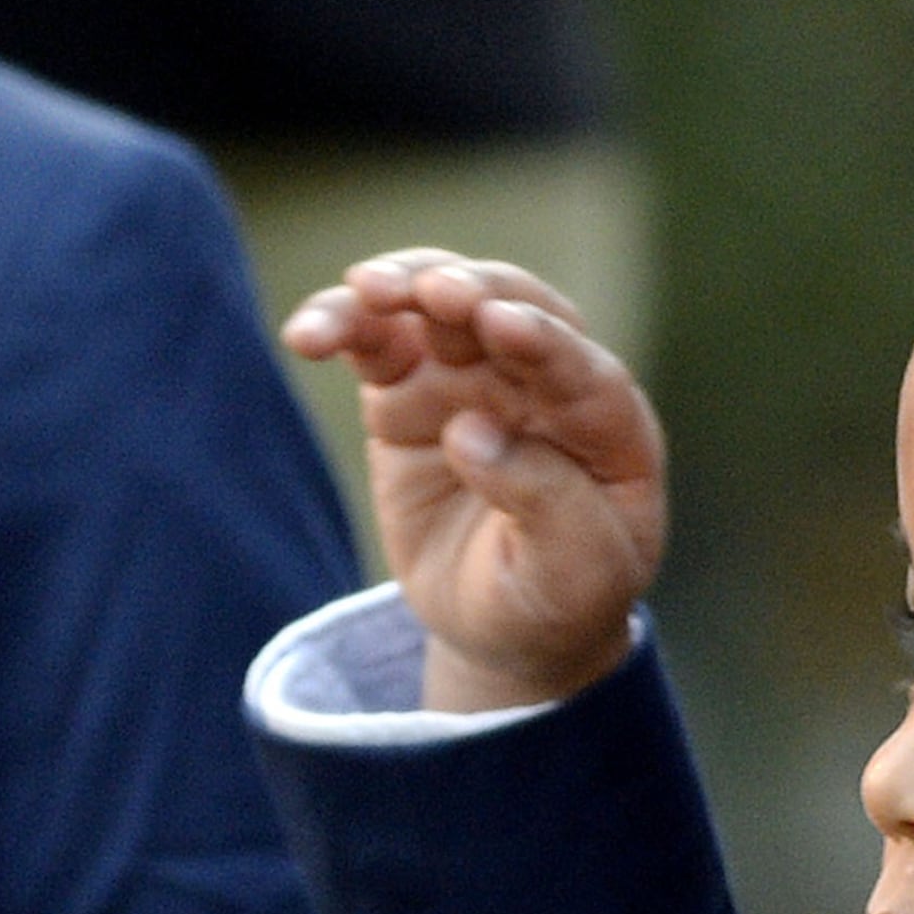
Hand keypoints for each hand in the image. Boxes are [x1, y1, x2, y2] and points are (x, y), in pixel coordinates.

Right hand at [284, 252, 668, 713]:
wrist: (503, 627)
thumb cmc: (557, 596)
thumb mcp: (577, 577)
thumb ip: (547, 505)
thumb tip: (468, 433)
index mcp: (606, 425)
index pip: (580, 370)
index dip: (543, 342)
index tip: (501, 324)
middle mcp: (540, 382)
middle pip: (510, 307)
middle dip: (472, 292)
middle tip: (435, 292)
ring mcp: (471, 377)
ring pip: (436, 304)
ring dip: (403, 285)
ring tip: (365, 291)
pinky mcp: (407, 388)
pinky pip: (373, 341)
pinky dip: (341, 325)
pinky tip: (307, 334)